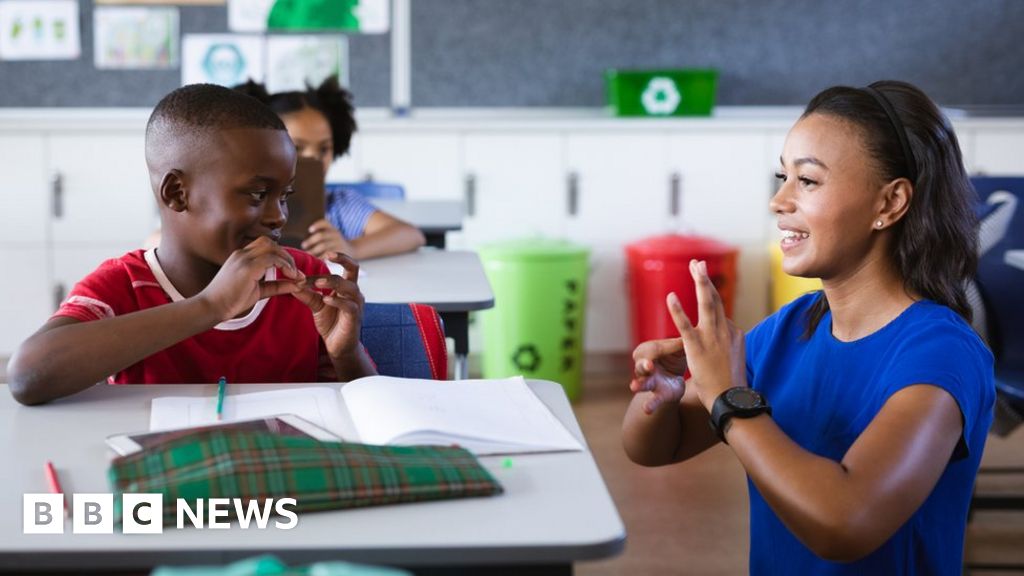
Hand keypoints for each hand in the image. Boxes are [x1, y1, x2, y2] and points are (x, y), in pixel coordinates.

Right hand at [198, 236, 304, 320]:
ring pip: (272, 247)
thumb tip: (297, 284)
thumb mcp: (259, 291)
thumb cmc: (231, 301)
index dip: (281, 256)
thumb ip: (277, 286)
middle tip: (295, 272)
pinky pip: (272, 258)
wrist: (211, 307)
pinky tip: (290, 277)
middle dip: (286, 255)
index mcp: (241, 257)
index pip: (265, 246)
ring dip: (287, 259)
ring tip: (294, 275)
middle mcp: (242, 254)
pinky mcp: (247, 267)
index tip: (293, 272)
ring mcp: (243, 259)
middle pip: (270, 243)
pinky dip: (284, 265)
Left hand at [291, 252, 363, 357]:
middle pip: (354, 269)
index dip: (339, 257)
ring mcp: (356, 304)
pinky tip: (326, 299)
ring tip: (317, 282)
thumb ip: (307, 293)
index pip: (348, 266)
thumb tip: (292, 282)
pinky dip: (337, 301)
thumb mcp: (316, 305)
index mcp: (347, 286)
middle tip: (327, 255)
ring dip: (332, 281)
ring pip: (350, 286)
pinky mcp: (355, 317)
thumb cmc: (331, 323)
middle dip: (342, 260)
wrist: (338, 346)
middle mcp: (354, 292)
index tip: (324, 253)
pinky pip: (349, 305)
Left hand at [302, 219, 353, 258]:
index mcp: (333, 229)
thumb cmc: (337, 243)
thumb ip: (322, 233)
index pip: (325, 223)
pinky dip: (321, 257)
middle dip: (311, 240)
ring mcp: (339, 244)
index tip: (310, 230)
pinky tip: (316, 259)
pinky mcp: (341, 252)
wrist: (354, 250)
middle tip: (303, 245)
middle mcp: (336, 235)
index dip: (317, 225)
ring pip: (324, 246)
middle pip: (322, 235)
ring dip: (314, 250)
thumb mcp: (332, 235)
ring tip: (308, 254)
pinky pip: (329, 255)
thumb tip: (305, 242)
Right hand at [629, 337, 687, 413]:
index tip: (679, 344)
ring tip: (634, 386)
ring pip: (643, 382)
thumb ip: (682, 343)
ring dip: (639, 384)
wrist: (676, 379)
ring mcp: (649, 381)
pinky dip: (650, 405)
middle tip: (649, 366)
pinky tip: (647, 410)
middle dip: (644, 365)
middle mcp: (643, 366)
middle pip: (641, 364)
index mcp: (647, 350)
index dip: (666, 348)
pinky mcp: (658, 394)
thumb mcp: (679, 349)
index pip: (654, 348)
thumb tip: (691, 330)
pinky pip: (652, 400)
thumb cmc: (674, 358)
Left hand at [667, 260, 746, 411]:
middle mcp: (726, 331)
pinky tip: (670, 296)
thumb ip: (730, 346)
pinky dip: (677, 310)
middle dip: (705, 280)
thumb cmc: (731, 385)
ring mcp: (712, 338)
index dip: (711, 296)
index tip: (702, 281)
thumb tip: (731, 339)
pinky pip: (685, 325)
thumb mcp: (734, 360)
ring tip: (695, 266)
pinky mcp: (697, 347)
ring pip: (706, 304)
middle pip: (715, 300)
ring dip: (700, 283)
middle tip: (699, 263)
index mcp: (734, 334)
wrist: (732, 400)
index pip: (721, 312)